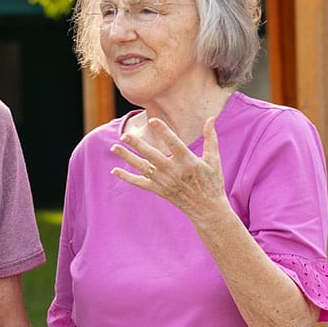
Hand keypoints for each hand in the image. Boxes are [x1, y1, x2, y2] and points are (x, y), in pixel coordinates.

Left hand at [111, 116, 227, 224]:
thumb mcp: (214, 159)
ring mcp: (165, 182)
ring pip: (143, 168)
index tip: (153, 120)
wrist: (207, 209)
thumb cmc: (212, 181)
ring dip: (127, 158)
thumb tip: (211, 117)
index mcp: (189, 162)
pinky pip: (140, 183)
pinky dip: (127, 177)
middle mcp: (174, 172)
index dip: (164, 131)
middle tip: (124, 135)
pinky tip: (114, 170)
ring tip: (114, 147)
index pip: (174, 143)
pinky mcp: (159, 190)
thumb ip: (210, 138)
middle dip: (138, 145)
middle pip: (153, 156)